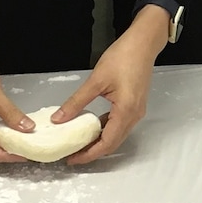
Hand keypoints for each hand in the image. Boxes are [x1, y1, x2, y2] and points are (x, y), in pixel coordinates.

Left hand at [52, 5, 169, 163]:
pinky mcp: (134, 105)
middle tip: (72, 153)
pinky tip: (91, 126)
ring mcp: (136, 111)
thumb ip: (77, 102)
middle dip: (93, 151)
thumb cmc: (123, 57)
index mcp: (126, 112)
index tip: (72, 159)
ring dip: (99, 141)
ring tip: (78, 143)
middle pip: (113, 143)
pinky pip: (119, 124)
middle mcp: (134, 116)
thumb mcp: (96, 80)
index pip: (107, 143)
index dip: (89, 154)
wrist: (143, 43)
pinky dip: (105, 129)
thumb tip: (58, 119)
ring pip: (116, 135)